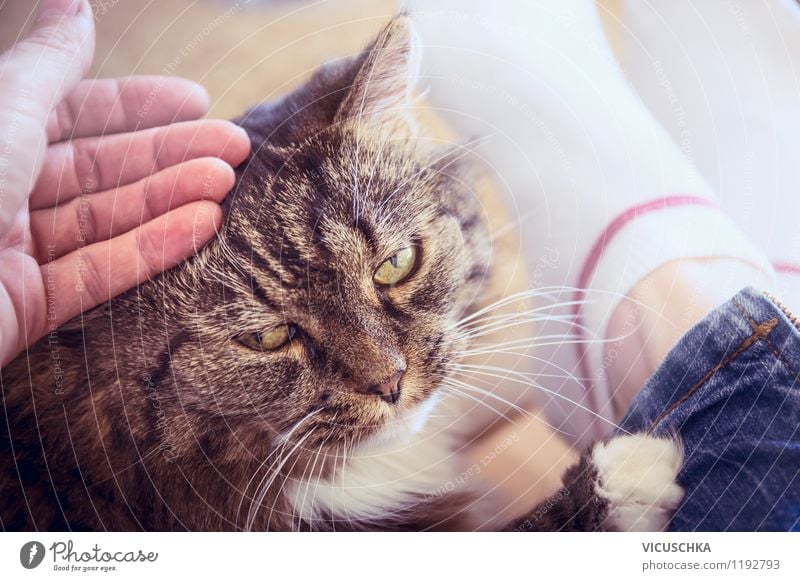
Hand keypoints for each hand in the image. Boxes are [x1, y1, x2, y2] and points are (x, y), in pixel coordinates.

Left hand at [0, 0, 250, 365]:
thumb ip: (47, 66)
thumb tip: (75, 3)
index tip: (198, 100)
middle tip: (234, 146)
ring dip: (170, 199)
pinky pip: (98, 272)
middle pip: (99, 168)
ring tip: (226, 183)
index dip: (137, 104)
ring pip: (105, 219)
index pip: (71, 114)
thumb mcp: (2, 118)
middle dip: (170, 154)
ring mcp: (12, 251)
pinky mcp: (27, 305)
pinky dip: (150, 250)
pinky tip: (199, 226)